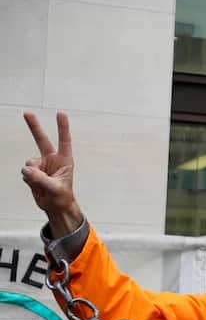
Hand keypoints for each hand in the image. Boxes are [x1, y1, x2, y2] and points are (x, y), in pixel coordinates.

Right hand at [21, 112, 82, 237]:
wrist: (54, 206)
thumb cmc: (62, 197)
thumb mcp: (55, 189)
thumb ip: (41, 179)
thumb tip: (27, 169)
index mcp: (64, 160)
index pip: (64, 141)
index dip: (62, 127)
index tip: (60, 113)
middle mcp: (52, 159)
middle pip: (41, 140)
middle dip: (34, 126)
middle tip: (27, 113)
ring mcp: (41, 165)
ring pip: (29, 163)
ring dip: (32, 174)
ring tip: (42, 185)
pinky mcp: (32, 172)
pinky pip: (26, 173)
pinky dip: (29, 180)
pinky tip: (37, 186)